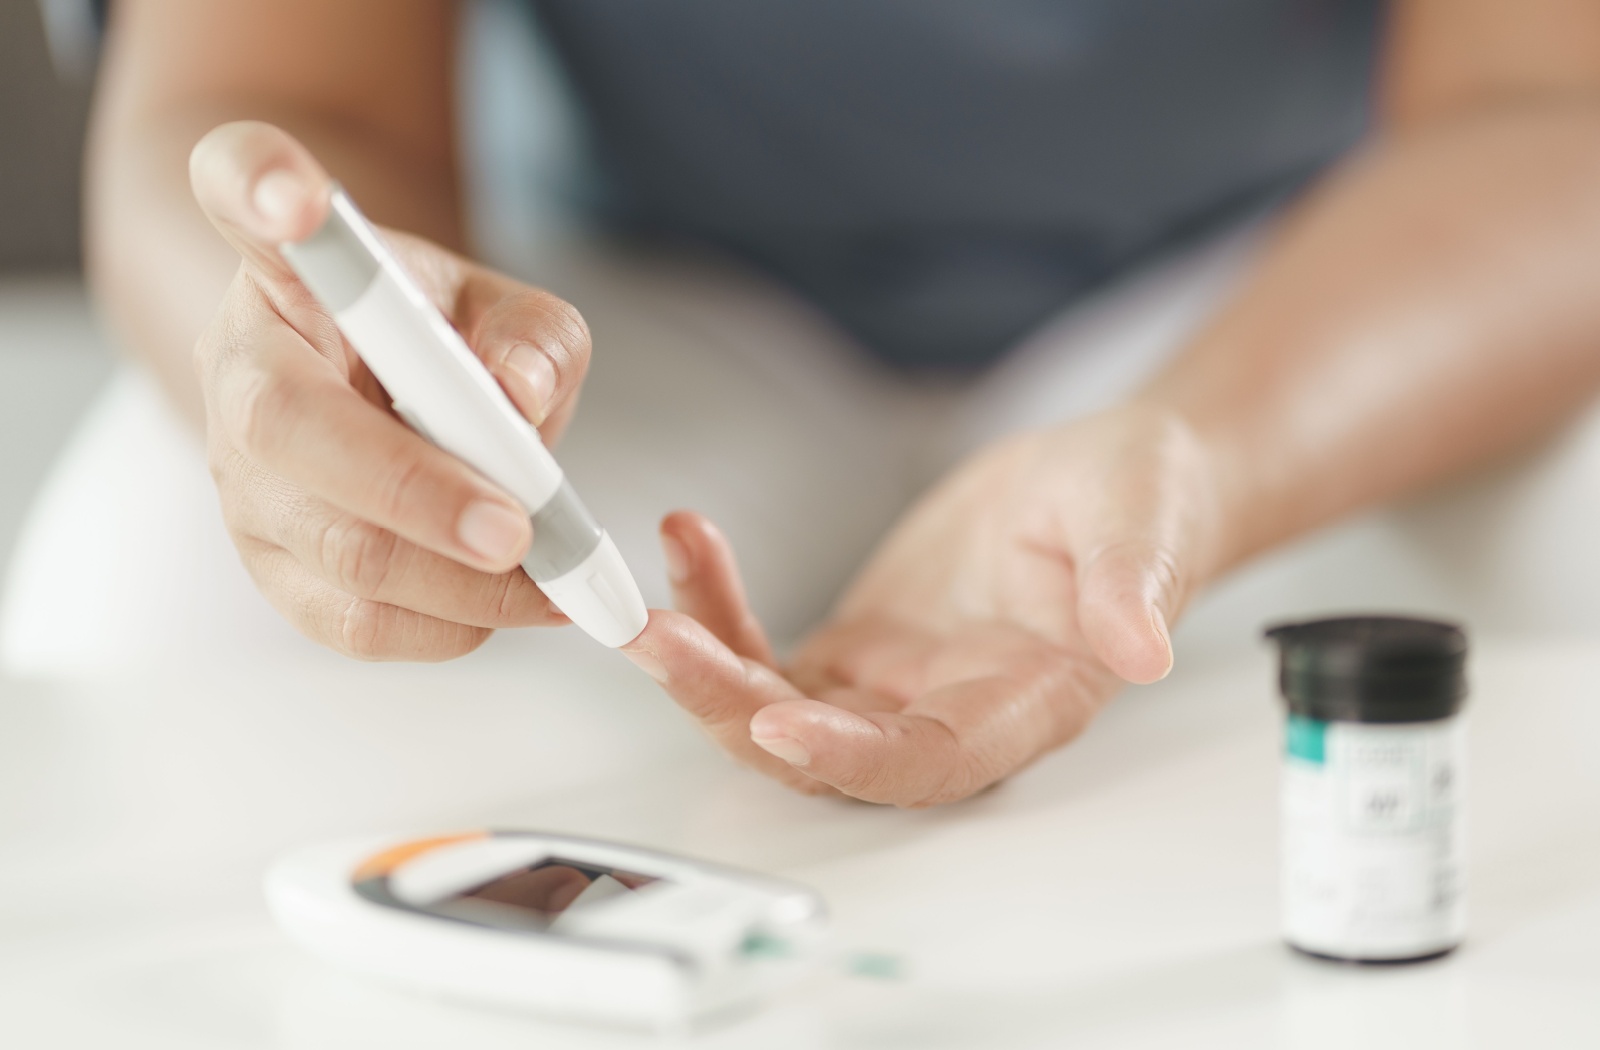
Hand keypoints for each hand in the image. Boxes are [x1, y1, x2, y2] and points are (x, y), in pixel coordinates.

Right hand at [190, 122, 591, 659]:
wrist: (385, 405)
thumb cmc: (440, 345)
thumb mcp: (502, 311)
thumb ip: (530, 335)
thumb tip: (518, 395)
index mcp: (287, 267)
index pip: (238, 188)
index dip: (259, 185)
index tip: (294, 195)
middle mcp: (238, 368)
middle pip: (291, 432)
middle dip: (417, 492)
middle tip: (516, 528)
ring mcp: (242, 479)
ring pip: (335, 550)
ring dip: (458, 581)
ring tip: (551, 581)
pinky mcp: (276, 568)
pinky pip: (354, 621)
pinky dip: (449, 625)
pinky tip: (512, 604)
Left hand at [624, 406, 1222, 804]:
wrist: (1100, 485)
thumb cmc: (1138, 504)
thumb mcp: (1144, 521)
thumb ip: (1132, 584)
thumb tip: (1140, 646)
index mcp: (1022, 705)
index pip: (927, 760)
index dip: (850, 755)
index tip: (777, 720)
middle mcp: (945, 715)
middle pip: (822, 755)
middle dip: (732, 707)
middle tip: (661, 641)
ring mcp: (889, 690)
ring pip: (775, 712)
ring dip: (704, 665)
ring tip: (648, 599)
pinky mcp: (853, 652)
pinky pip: (764, 652)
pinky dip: (718, 610)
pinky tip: (690, 545)